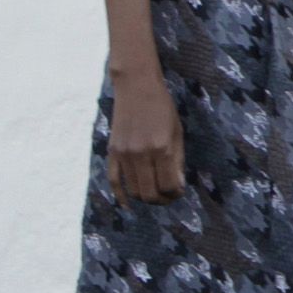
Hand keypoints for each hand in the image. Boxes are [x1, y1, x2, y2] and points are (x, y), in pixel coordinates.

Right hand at [106, 66, 184, 201]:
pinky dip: (121, 195)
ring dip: (146, 198)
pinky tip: (128, 204)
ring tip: (156, 195)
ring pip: (133, 190)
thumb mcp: (177, 132)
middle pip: (149, 193)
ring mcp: (124, 154)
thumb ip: (177, 161)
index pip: (168, 185)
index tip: (180, 191)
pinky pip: (113, 180)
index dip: (175, 194)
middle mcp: (141, 153)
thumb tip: (177, 186)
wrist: (136, 88)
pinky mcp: (112, 152)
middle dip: (162, 200)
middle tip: (169, 196)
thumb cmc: (162, 108)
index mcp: (161, 148)